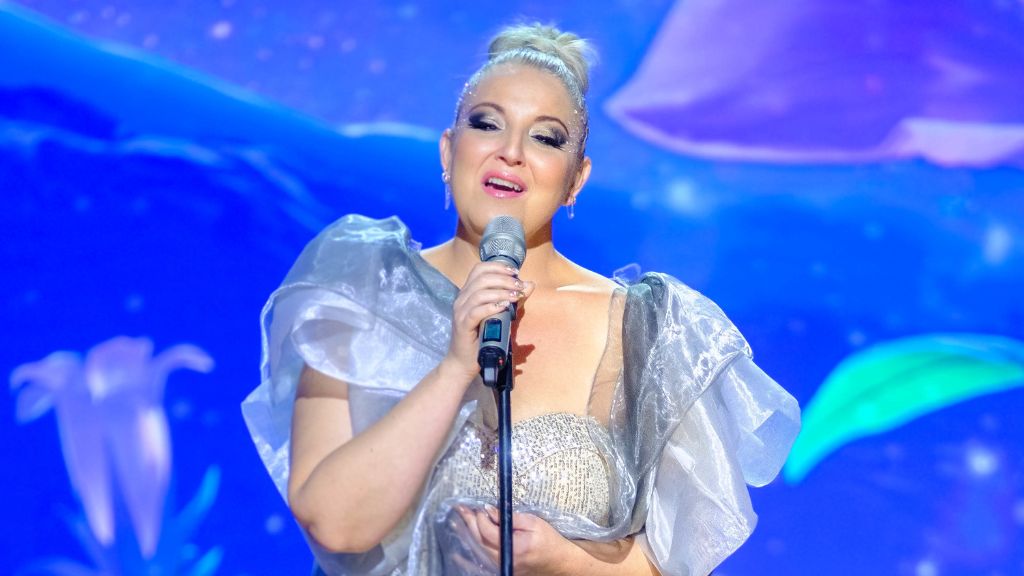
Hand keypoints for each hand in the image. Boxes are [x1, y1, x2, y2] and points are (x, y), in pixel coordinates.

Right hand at [444, 263, 534, 380]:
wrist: (464, 361)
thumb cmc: (481, 337)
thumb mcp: (499, 315)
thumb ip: (512, 298)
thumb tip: (529, 284)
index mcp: (468, 293)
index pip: (479, 269)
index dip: (498, 267)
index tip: (515, 273)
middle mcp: (462, 299)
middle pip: (482, 278)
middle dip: (504, 279)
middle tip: (519, 286)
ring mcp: (461, 312)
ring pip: (480, 293)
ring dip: (501, 292)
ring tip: (515, 297)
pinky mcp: (463, 325)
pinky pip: (477, 311)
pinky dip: (492, 307)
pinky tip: (504, 307)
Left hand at [457, 505, 575, 575]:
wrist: (558, 561)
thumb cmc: (548, 540)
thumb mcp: (533, 522)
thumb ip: (510, 517)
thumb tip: (489, 510)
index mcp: (513, 547)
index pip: (488, 531)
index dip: (481, 517)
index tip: (479, 506)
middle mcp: (505, 560)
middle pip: (480, 540)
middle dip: (469, 523)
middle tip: (461, 509)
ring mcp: (503, 567)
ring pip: (479, 551)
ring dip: (467, 535)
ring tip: (457, 521)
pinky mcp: (503, 569)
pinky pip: (482, 564)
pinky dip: (468, 560)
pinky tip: (457, 556)